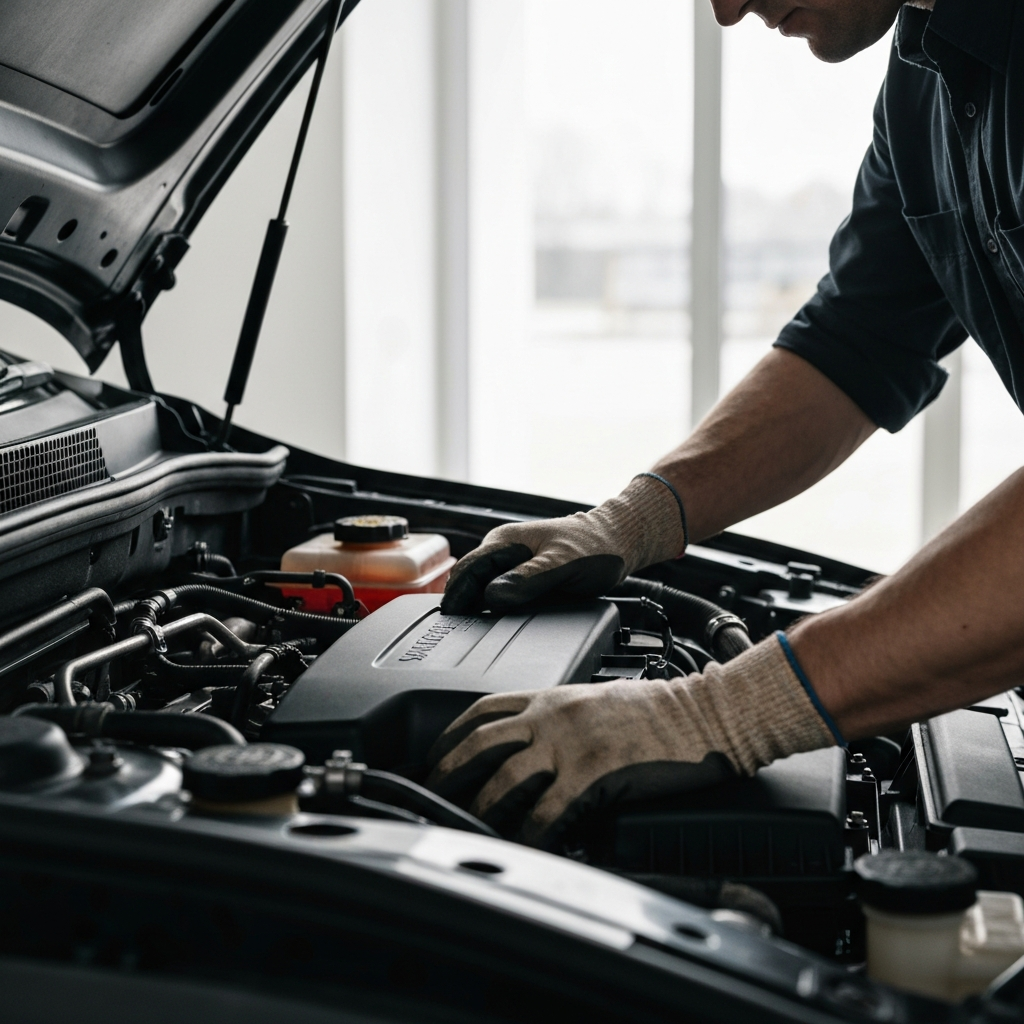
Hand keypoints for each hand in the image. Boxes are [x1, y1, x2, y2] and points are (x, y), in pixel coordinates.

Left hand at [426, 634, 834, 848]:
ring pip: (504, 780)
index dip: (448, 735)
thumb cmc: (656, 707)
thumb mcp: (594, 697)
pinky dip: (529, 834)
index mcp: (549, 697)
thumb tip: (530, 739)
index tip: (433, 756)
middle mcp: (551, 717)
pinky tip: (522, 847)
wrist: (702, 713)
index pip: (481, 710)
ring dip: (480, 810)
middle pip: (479, 744)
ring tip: (466, 829)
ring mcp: (570, 746)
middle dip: (446, 773)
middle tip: (431, 797)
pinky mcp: (594, 775)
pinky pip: (548, 811)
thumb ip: (557, 714)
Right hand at [441, 474, 685, 614]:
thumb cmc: (595, 547)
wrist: (619, 541)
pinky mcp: (524, 573)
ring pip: (484, 586)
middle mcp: (503, 550)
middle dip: (461, 602)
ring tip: (471, 631)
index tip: (449, 618)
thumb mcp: (562, 565)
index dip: (456, 595)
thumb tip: (492, 597)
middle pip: (470, 579)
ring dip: (476, 605)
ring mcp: (512, 561)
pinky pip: (501, 590)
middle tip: (456, 633)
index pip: (467, 569)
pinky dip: (494, 605)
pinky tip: (495, 621)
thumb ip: (528, 580)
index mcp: (505, 541)